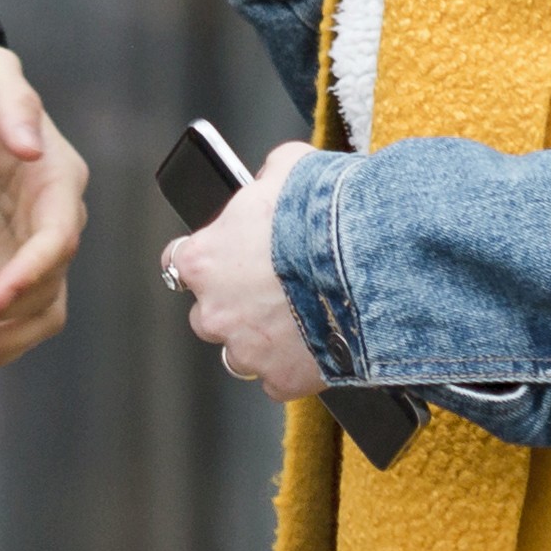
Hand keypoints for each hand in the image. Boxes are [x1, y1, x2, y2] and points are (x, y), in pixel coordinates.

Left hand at [0, 42, 86, 367]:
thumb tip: (30, 147)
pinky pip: (14, 313)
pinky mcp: (2, 261)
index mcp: (57, 176)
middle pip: (51, 283)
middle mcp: (55, 217)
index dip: (35, 268)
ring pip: (40, 311)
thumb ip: (11, 102)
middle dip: (8, 310)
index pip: (60, 235)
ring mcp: (30, 244)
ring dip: (4, 337)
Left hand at [161, 140, 322, 401]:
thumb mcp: (290, 170)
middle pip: (209, 314)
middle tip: (271, 291)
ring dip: (260, 341)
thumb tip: (269, 179)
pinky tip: (318, 348)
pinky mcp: (282, 379)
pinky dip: (295, 369)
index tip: (223, 260)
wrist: (370, 262)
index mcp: (203, 260)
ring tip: (297, 323)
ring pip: (239, 354)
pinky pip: (279, 381)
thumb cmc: (326, 214)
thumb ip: (267, 181)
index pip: (180, 263)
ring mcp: (246, 350)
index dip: (207, 261)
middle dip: (234, 305)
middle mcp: (215, 310)